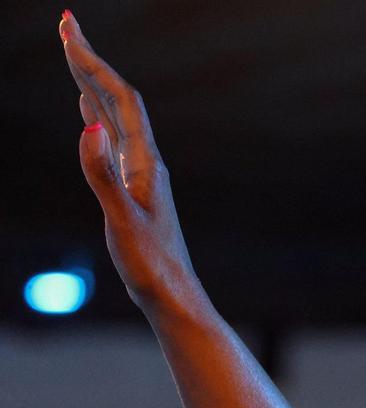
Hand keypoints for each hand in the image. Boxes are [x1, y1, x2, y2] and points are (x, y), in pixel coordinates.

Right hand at [58, 11, 200, 312]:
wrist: (174, 297)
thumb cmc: (151, 266)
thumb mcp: (122, 221)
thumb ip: (103, 176)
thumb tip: (90, 126)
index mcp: (144, 163)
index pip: (119, 99)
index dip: (93, 62)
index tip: (68, 30)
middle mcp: (146, 162)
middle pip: (118, 100)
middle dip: (90, 61)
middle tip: (66, 25)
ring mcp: (141, 175)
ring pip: (115, 118)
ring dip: (93, 84)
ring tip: (74, 57)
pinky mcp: (135, 190)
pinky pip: (114, 141)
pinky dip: (99, 117)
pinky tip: (91, 115)